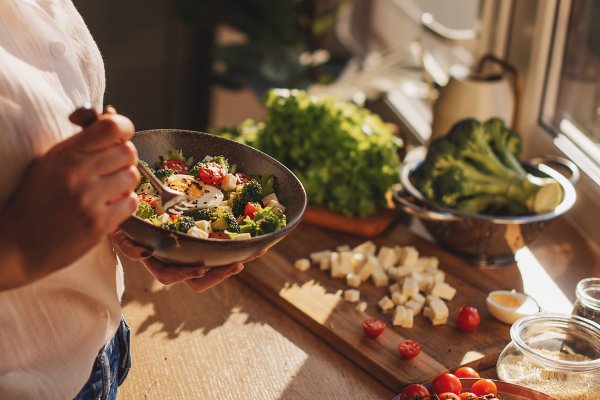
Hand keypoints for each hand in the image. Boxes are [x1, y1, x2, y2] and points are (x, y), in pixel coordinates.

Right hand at [0, 109, 138, 289]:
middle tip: (110, 170)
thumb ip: (81, 140)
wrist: (16, 244)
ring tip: (106, 191)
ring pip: (132, 176)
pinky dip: (123, 204)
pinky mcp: (99, 223)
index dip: (123, 129)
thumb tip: (112, 113)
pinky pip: (131, 202)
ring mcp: (89, 199)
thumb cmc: (35, 199)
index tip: (118, 137)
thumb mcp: (50, 161)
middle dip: (123, 159)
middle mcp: (78, 173)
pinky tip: (106, 208)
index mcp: (65, 153)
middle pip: (128, 151)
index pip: (112, 127)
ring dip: (123, 183)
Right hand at [111, 230, 266, 292]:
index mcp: (157, 259)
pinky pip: (223, 249)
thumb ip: (128, 244)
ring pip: (215, 266)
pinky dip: (240, 247)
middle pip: (199, 279)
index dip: (184, 275)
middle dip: (219, 274)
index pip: (169, 276)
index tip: (199, 270)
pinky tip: (256, 243)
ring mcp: (192, 252)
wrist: (131, 208)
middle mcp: (176, 260)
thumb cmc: (125, 220)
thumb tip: (145, 254)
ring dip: (236, 261)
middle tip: (237, 265)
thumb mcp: (120, 230)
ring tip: (254, 253)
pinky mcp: (205, 241)